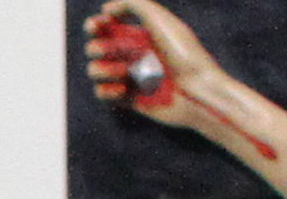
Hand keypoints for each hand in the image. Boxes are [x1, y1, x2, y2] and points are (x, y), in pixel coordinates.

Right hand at [88, 2, 213, 126]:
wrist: (194, 90)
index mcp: (140, 35)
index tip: (97, 25)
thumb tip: (106, 9)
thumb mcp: (160, 20)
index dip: (96, 24)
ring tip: (125, 73)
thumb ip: (134, 5)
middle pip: (95, 48)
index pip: (107, 26)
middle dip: (98, 48)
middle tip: (108, 50)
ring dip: (104, 69)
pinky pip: (101, 93)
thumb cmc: (182, 53)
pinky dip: (107, 90)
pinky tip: (124, 89)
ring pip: (94, 70)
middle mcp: (132, 54)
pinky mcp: (126, 99)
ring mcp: (128, 77)